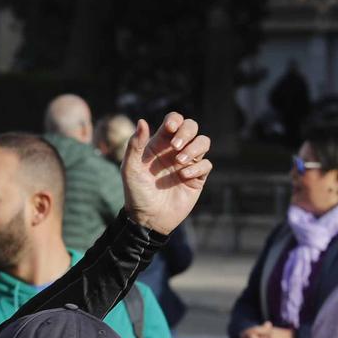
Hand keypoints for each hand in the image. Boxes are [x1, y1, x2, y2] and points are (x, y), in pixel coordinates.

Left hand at [121, 113, 212, 234]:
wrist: (148, 218)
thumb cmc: (136, 192)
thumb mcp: (130, 168)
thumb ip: (135, 145)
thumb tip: (142, 121)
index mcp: (159, 143)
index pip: (173, 120)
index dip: (175, 120)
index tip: (169, 129)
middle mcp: (175, 150)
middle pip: (192, 127)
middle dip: (186, 132)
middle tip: (175, 147)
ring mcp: (187, 163)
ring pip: (203, 142)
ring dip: (194, 148)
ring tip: (180, 162)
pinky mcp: (197, 178)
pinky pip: (206, 165)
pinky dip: (197, 168)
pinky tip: (182, 177)